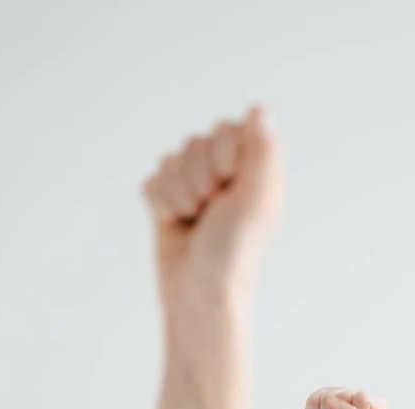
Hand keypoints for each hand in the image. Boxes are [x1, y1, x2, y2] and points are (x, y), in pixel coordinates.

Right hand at [142, 106, 283, 339]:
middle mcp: (226, 175)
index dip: (222, 154)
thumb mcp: (256, 200)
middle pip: (195, 143)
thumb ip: (261, 151)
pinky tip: (176, 224)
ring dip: (180, 195)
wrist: (198, 292)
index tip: (229, 184)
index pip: (227, 129)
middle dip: (198, 179)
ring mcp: (196, 187)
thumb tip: (259, 109)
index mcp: (254, 171)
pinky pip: (152, 181)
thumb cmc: (234, 251)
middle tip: (211, 210)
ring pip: (171, 161)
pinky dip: (161, 205)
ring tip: (195, 221)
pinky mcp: (169, 201)